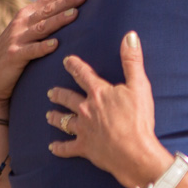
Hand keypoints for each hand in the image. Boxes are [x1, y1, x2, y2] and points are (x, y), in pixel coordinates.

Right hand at [0, 0, 86, 115]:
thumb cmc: (17, 50)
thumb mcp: (29, 31)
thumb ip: (46, 19)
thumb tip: (74, 7)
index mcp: (28, 14)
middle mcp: (23, 22)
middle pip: (49, 9)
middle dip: (68, 0)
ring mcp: (18, 38)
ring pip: (42, 27)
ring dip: (59, 20)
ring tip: (75, 14)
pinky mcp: (15, 55)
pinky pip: (31, 51)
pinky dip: (43, 47)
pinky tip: (55, 44)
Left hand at [47, 32, 172, 187]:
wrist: (134, 151)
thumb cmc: (138, 118)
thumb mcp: (139, 86)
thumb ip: (132, 60)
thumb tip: (130, 36)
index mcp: (98, 93)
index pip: (83, 74)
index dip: (74, 65)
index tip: (66, 60)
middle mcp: (86, 109)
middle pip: (68, 98)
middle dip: (58, 93)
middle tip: (50, 91)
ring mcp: (83, 129)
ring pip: (64, 121)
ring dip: (55, 117)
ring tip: (48, 114)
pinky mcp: (85, 148)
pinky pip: (67, 148)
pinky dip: (59, 148)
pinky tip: (52, 148)